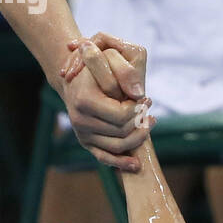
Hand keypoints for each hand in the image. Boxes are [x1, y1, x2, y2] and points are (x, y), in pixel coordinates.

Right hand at [59, 34, 154, 171]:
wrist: (74, 78)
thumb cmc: (94, 65)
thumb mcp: (107, 58)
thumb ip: (125, 72)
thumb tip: (140, 94)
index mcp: (84, 100)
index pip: (121, 115)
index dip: (138, 109)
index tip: (146, 98)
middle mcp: (80, 120)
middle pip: (122, 131)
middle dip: (140, 121)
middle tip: (149, 108)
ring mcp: (82, 133)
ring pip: (118, 146)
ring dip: (138, 137)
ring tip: (149, 122)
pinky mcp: (85, 142)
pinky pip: (104, 158)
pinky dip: (121, 163)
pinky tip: (136, 164)